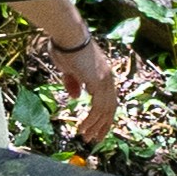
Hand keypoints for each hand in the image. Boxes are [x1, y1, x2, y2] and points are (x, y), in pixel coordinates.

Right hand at [39, 27, 122, 144]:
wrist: (68, 35)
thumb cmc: (65, 47)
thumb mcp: (68, 69)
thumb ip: (74, 83)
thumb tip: (76, 97)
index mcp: (103, 74)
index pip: (108, 100)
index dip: (104, 115)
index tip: (97, 128)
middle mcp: (108, 78)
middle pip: (111, 108)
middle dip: (103, 125)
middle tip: (95, 139)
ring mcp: (105, 80)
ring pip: (105, 111)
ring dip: (95, 126)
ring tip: (87, 138)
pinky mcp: (98, 83)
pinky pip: (97, 108)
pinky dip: (91, 121)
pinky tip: (82, 129)